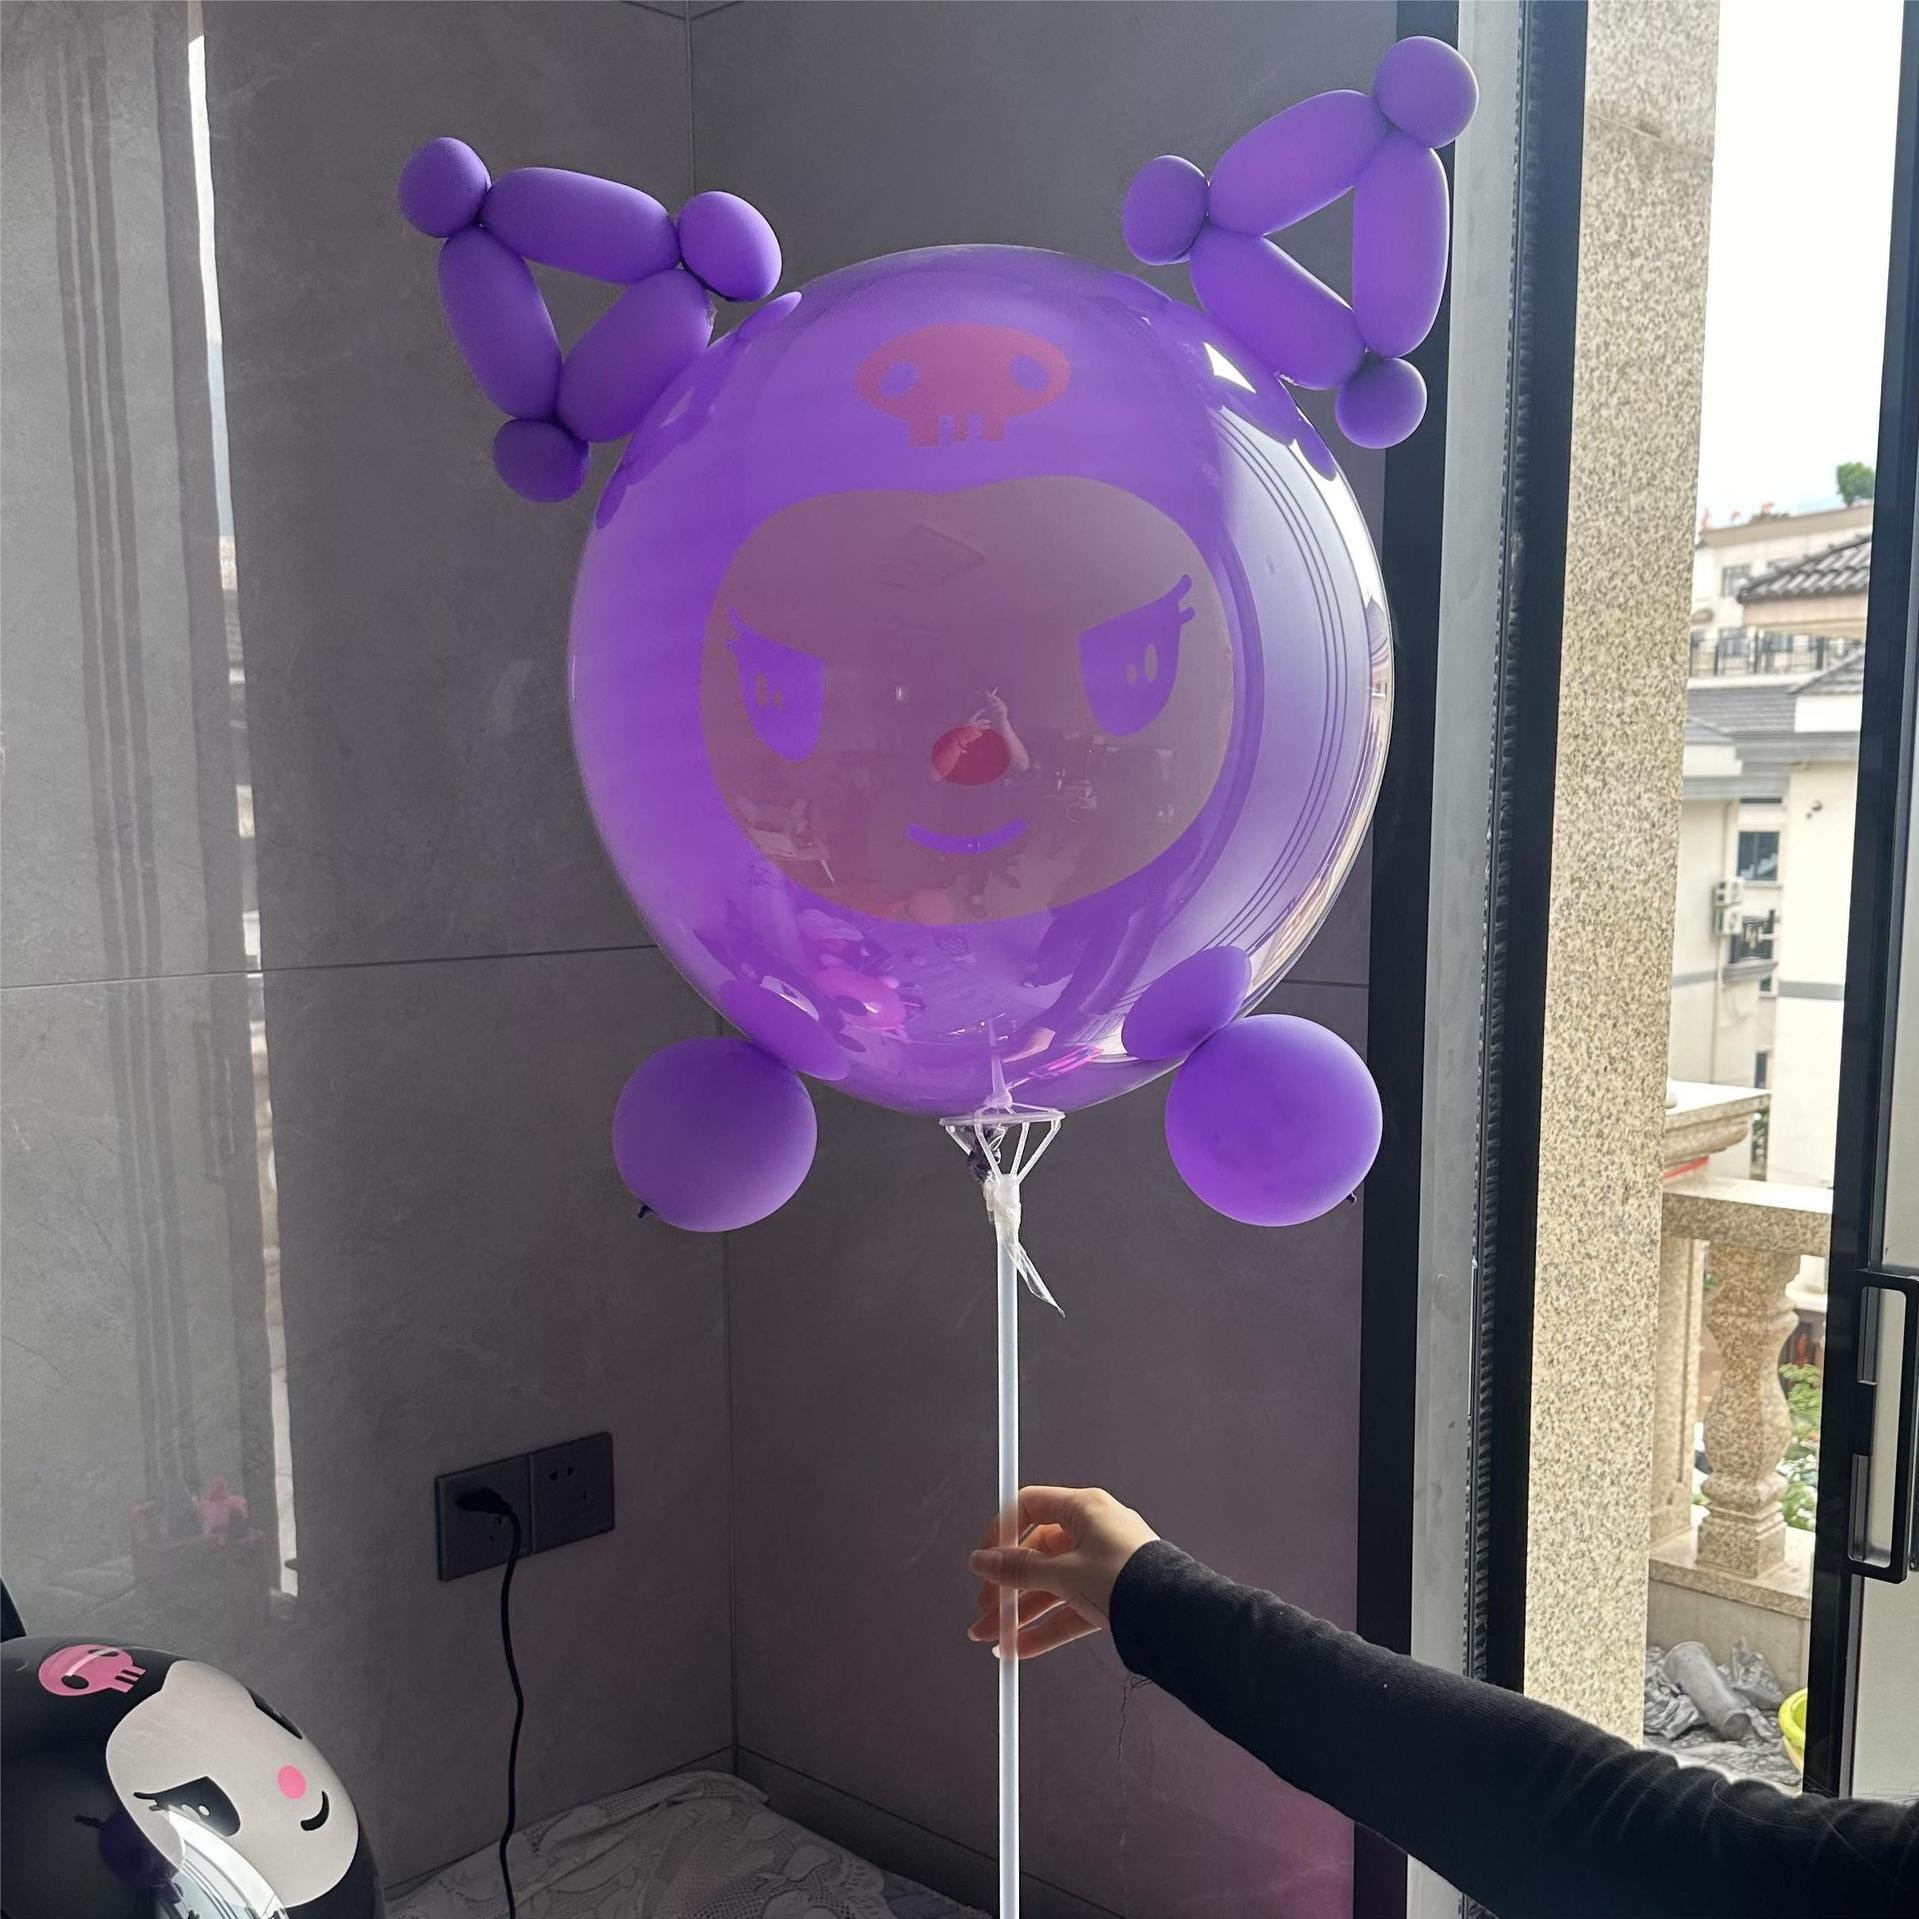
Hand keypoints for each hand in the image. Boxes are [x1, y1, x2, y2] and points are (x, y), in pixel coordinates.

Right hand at [966, 1486, 1157, 1660]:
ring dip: (1020, 1612)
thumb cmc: (1129, 1578)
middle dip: (1007, 1585)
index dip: (1002, 1531)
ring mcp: (1102, 1565)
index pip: (1030, 1507)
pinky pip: (1068, 1609)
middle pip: (1037, 1554)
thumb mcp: (1064, 1573)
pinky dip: (1045, 1627)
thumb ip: (1019, 1570)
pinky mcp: (1109, 1595)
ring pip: (1050, 1586)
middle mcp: (1093, 1532)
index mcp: (1084, 1508)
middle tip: (985, 1606)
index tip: (984, 1558)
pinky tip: (1020, 1647)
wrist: (1176, 1617)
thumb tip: (983, 1561)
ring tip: (994, 1636)